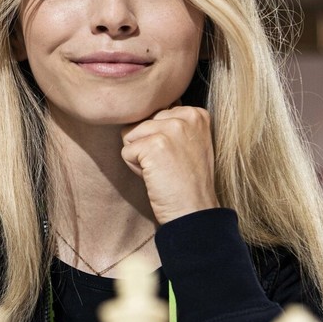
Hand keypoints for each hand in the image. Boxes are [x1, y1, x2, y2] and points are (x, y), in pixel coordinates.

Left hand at [121, 105, 219, 223]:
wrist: (194, 212)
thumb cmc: (188, 182)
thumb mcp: (190, 143)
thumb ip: (172, 123)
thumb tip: (141, 109)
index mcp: (196, 113)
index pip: (155, 113)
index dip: (158, 139)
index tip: (177, 157)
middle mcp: (186, 116)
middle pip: (141, 122)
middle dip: (147, 146)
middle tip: (168, 166)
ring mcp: (170, 129)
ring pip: (130, 135)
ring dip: (139, 157)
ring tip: (162, 171)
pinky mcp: (154, 145)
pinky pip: (126, 152)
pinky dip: (135, 169)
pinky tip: (155, 178)